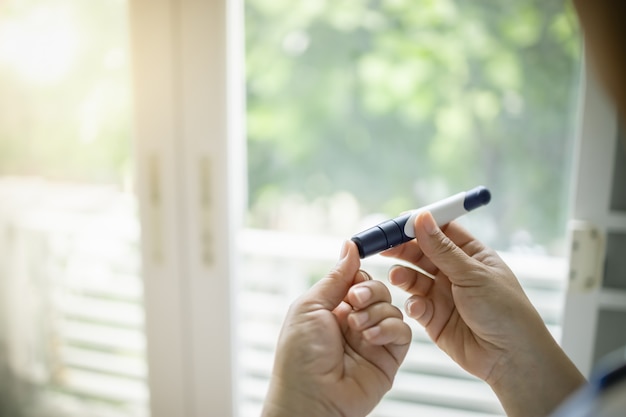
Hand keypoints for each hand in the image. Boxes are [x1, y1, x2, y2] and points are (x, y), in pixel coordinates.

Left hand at [262, 241, 411, 416]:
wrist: (310, 399)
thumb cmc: (299, 357)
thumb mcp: (310, 306)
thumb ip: (335, 277)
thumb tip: (350, 246)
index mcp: (332, 308)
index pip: (357, 279)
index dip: (358, 275)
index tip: (355, 276)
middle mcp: (354, 321)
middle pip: (378, 289)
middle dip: (368, 291)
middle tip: (353, 302)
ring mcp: (372, 339)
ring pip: (393, 307)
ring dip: (375, 312)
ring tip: (357, 328)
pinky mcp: (388, 357)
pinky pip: (403, 331)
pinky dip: (390, 329)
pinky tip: (371, 338)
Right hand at [383, 211, 584, 416]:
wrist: (511, 358)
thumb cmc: (504, 311)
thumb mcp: (472, 274)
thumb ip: (442, 249)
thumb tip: (421, 217)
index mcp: (471, 255)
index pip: (440, 231)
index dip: (419, 225)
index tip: (398, 222)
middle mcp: (455, 272)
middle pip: (422, 252)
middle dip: (403, 249)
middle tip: (383, 247)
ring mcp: (443, 295)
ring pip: (414, 278)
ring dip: (403, 275)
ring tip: (397, 277)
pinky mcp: (434, 318)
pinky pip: (415, 304)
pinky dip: (412, 304)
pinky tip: (417, 307)